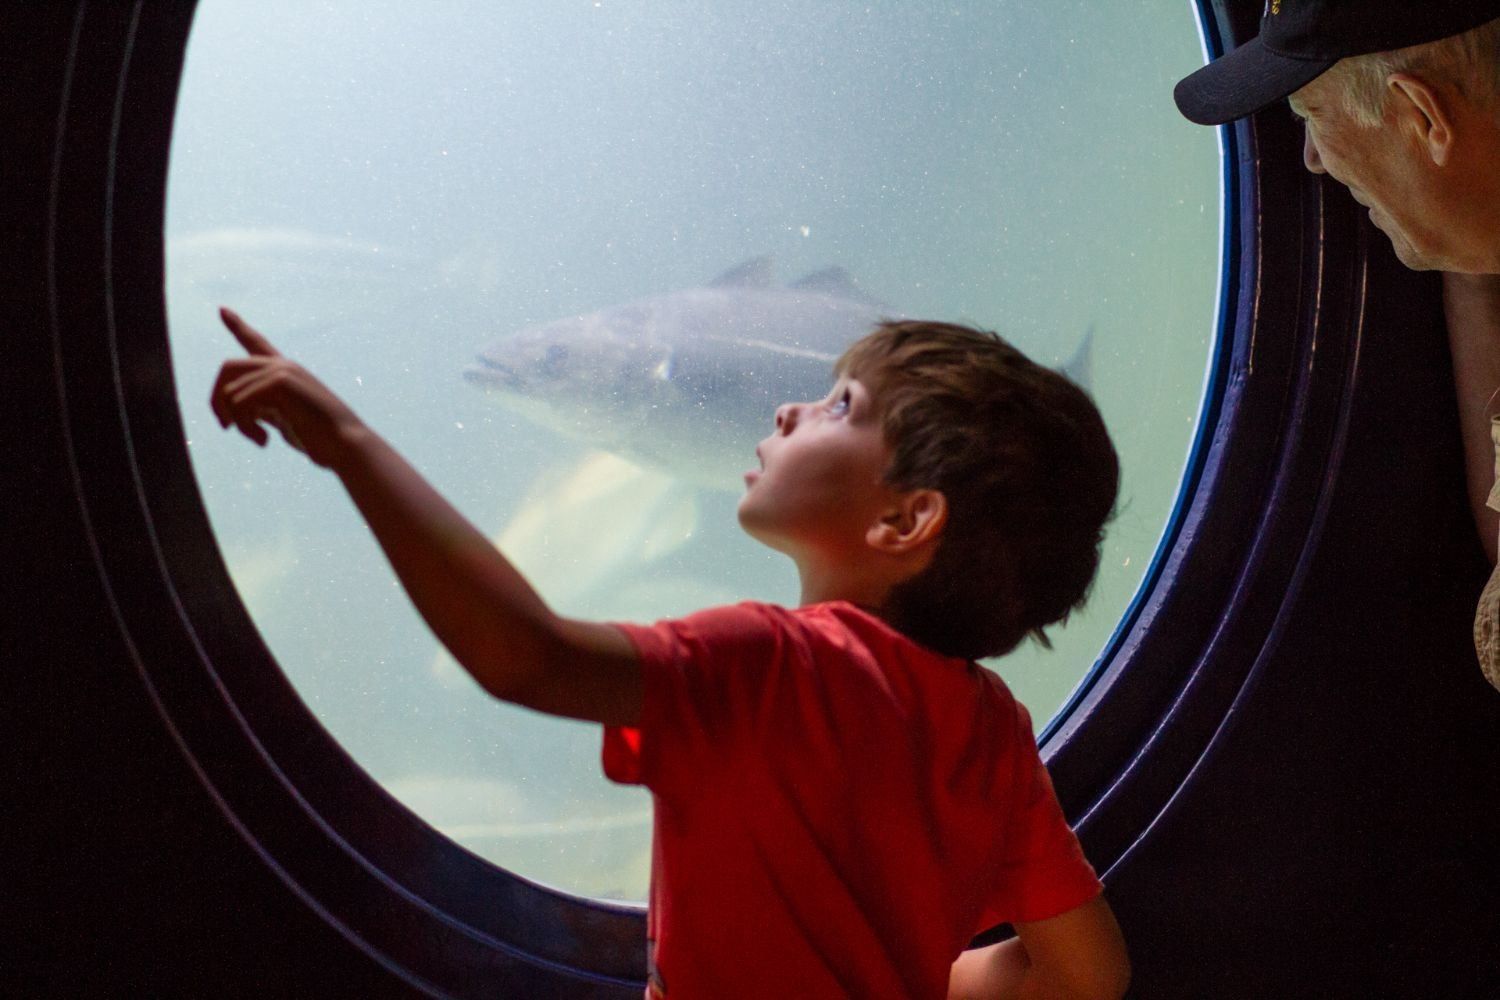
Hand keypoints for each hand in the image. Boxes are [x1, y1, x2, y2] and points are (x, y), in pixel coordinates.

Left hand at [210, 307, 364, 468]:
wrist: (345, 445)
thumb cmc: (320, 440)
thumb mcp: (285, 420)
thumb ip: (262, 407)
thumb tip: (232, 405)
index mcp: (285, 373)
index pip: (256, 343)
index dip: (237, 326)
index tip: (222, 310)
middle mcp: (283, 365)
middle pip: (228, 367)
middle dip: (216, 400)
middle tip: (226, 426)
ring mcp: (282, 370)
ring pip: (230, 391)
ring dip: (237, 421)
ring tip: (258, 439)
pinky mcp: (281, 382)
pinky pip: (239, 402)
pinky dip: (245, 425)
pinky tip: (264, 440)